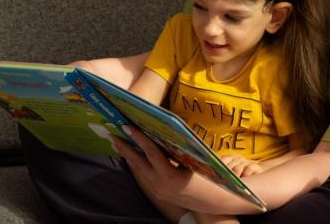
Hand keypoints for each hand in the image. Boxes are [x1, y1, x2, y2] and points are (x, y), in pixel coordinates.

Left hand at [112, 127, 260, 214]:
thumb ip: (179, 149)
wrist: (214, 202)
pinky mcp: (158, 193)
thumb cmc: (208, 177)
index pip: (151, 153)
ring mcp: (158, 191)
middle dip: (125, 147)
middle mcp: (160, 185)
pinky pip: (144, 175)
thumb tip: (164, 131)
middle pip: (138, 163)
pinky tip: (132, 155)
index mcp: (170, 176)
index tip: (128, 126)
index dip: (139, 138)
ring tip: (119, 142)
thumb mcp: (194, 161)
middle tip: (114, 133)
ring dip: (128, 155)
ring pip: (138, 170)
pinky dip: (137, 163)